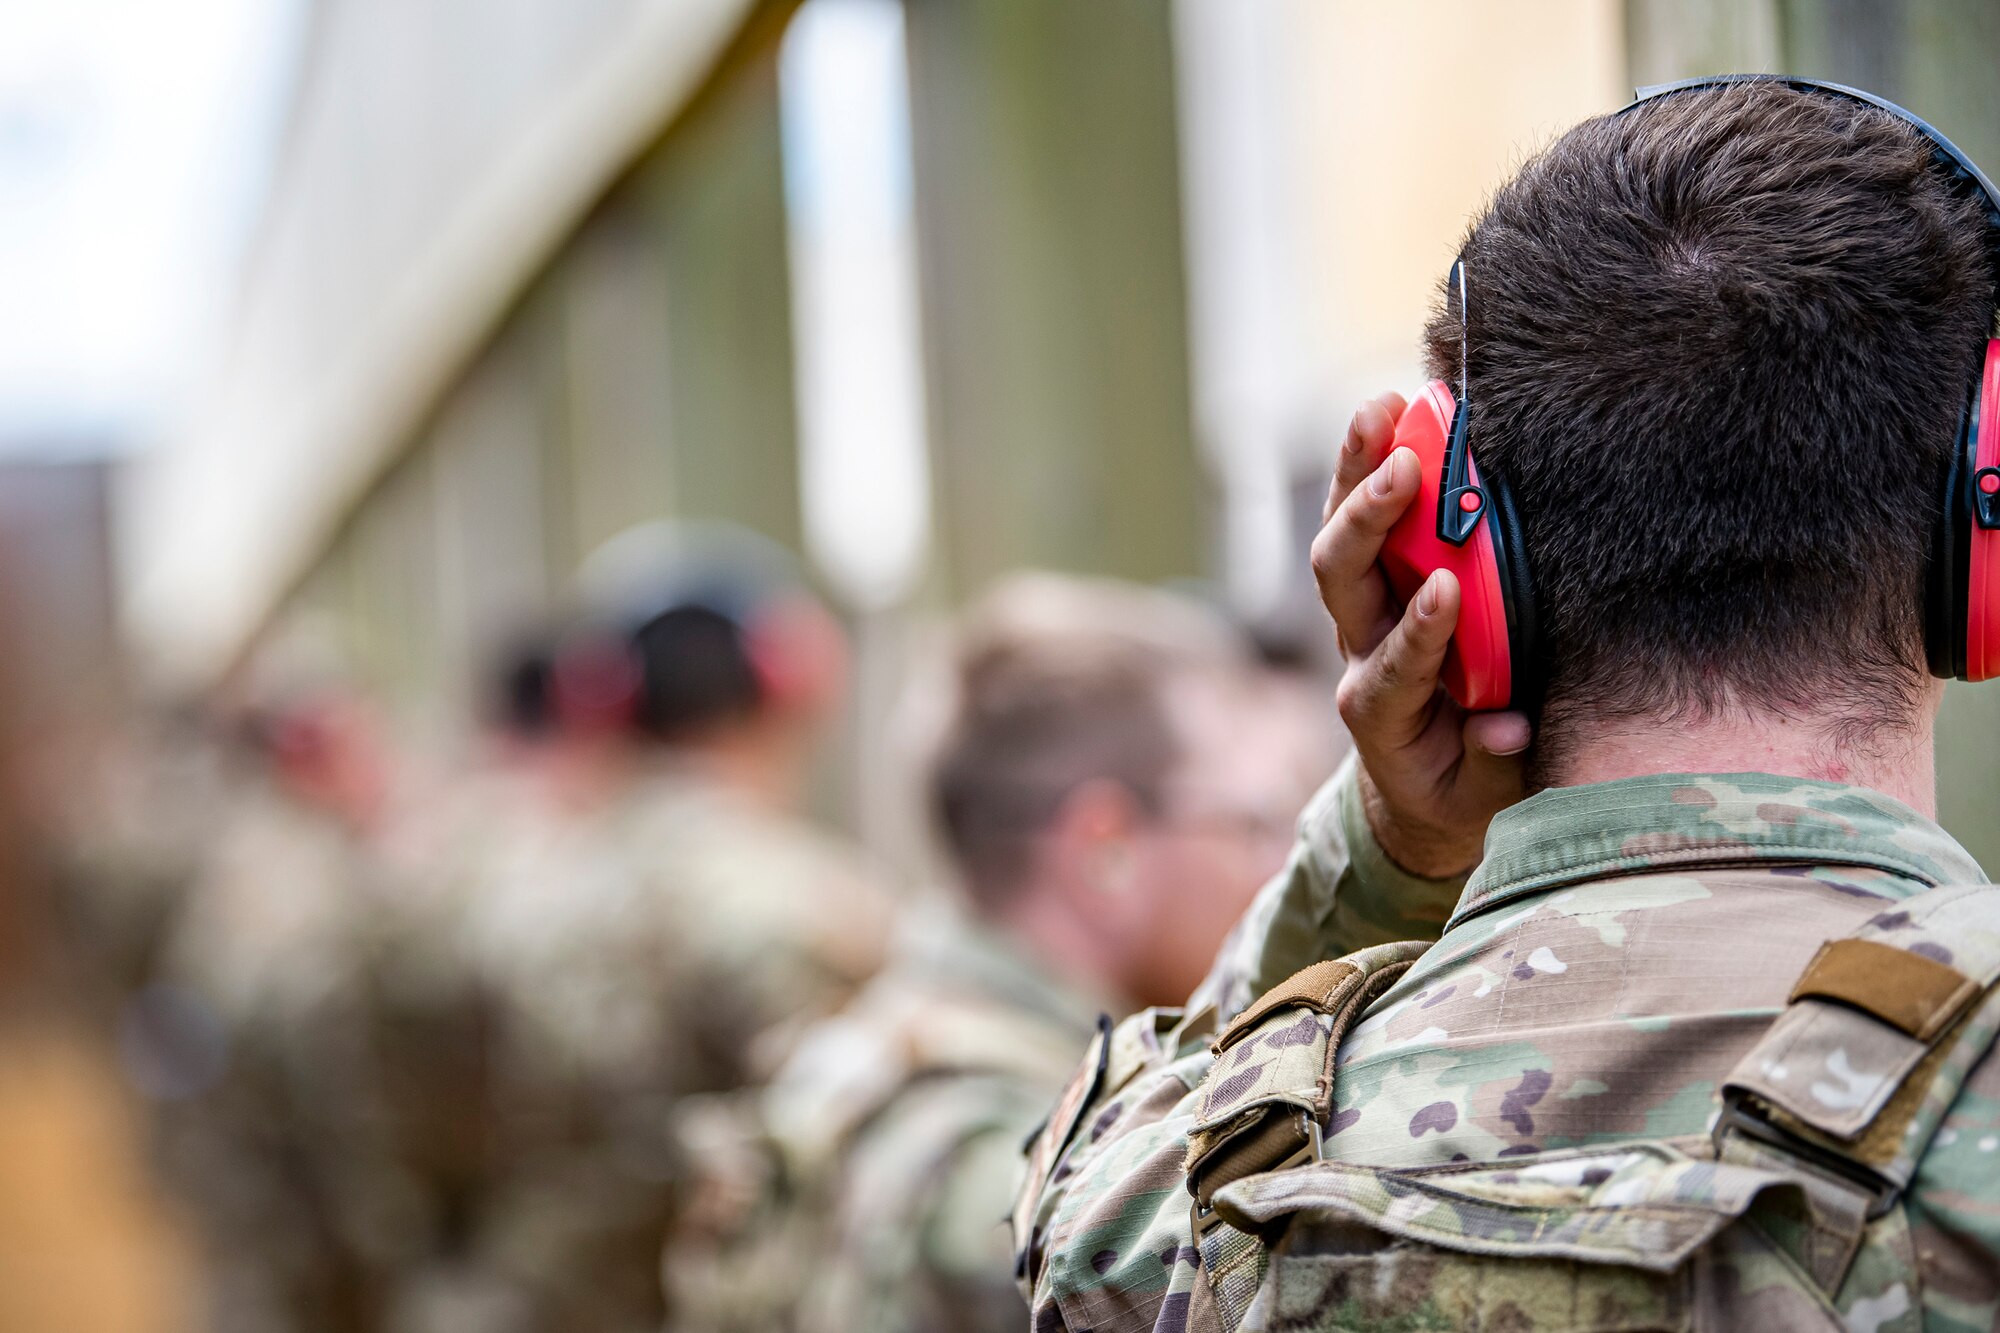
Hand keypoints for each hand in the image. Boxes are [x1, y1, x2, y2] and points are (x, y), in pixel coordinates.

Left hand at [1309, 393, 1531, 877]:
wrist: (1419, 789)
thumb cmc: (1463, 786)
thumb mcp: (1486, 796)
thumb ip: (1495, 763)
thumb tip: (1503, 727)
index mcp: (1383, 712)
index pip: (1395, 664)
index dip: (1420, 630)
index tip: (1448, 589)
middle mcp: (1359, 653)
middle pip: (1341, 581)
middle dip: (1368, 522)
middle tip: (1405, 469)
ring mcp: (1360, 613)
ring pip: (1341, 537)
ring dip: (1357, 471)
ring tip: (1383, 409)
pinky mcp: (1371, 583)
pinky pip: (1360, 518)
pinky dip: (1367, 464)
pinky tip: (1390, 410)